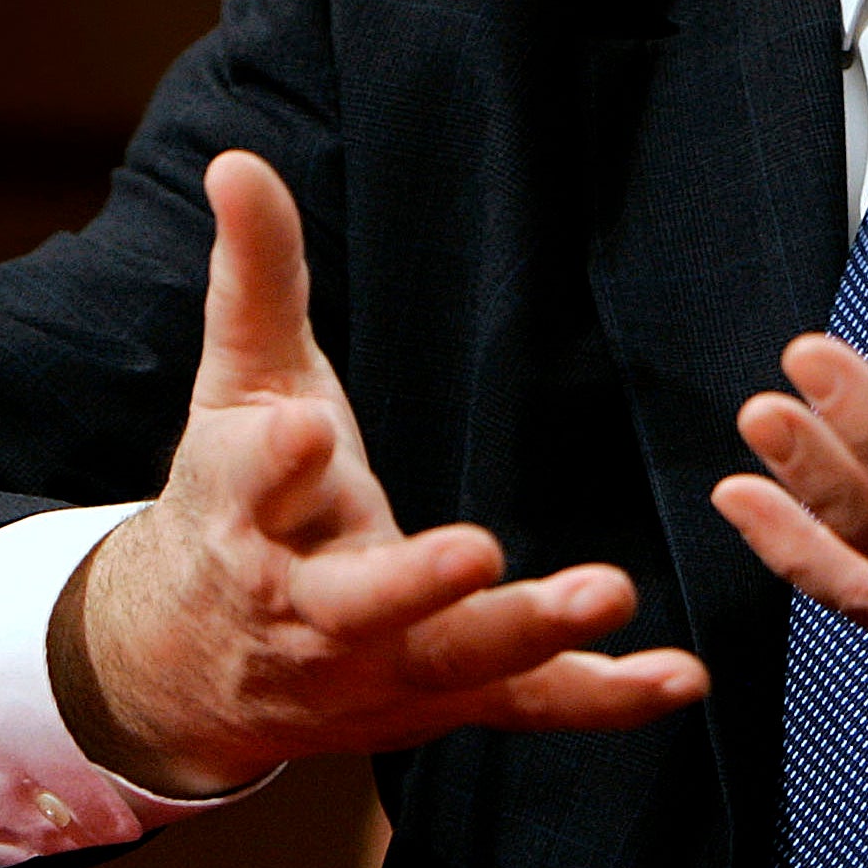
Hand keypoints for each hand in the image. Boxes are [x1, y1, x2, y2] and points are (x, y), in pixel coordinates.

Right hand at [50, 151, 709, 795]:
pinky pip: (525, 706)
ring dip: (529, 632)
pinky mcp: (439, 702)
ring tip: (609, 593)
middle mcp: (302, 611)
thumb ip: (257, 275)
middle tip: (476, 553)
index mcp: (240, 517)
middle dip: (414, 583)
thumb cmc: (233, 496)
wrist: (189, 661)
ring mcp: (373, 671)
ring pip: (452, 660)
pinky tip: (679, 678)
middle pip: (356, 606)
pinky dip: (601, 698)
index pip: (248, 487)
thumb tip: (237, 160)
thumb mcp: (236, 383)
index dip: (273, 462)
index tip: (302, 433)